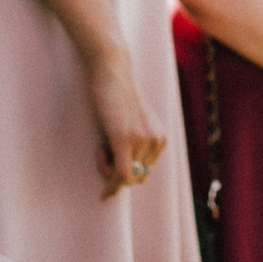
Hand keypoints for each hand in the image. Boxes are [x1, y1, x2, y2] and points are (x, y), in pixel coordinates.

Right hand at [89, 58, 166, 199]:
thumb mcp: (133, 122)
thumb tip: (127, 176)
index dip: (128, 177)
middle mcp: (156, 140)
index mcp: (161, 138)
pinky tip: (103, 190)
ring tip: (101, 146)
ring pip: (125, 177)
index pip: (146, 172)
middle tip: (103, 153)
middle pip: (137, 178)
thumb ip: (136, 143)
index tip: (112, 177)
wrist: (112, 71)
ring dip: (107, 169)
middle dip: (118, 175)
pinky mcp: (124, 138)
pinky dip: (111, 186)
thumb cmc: (116, 95)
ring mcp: (142, 140)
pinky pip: (121, 175)